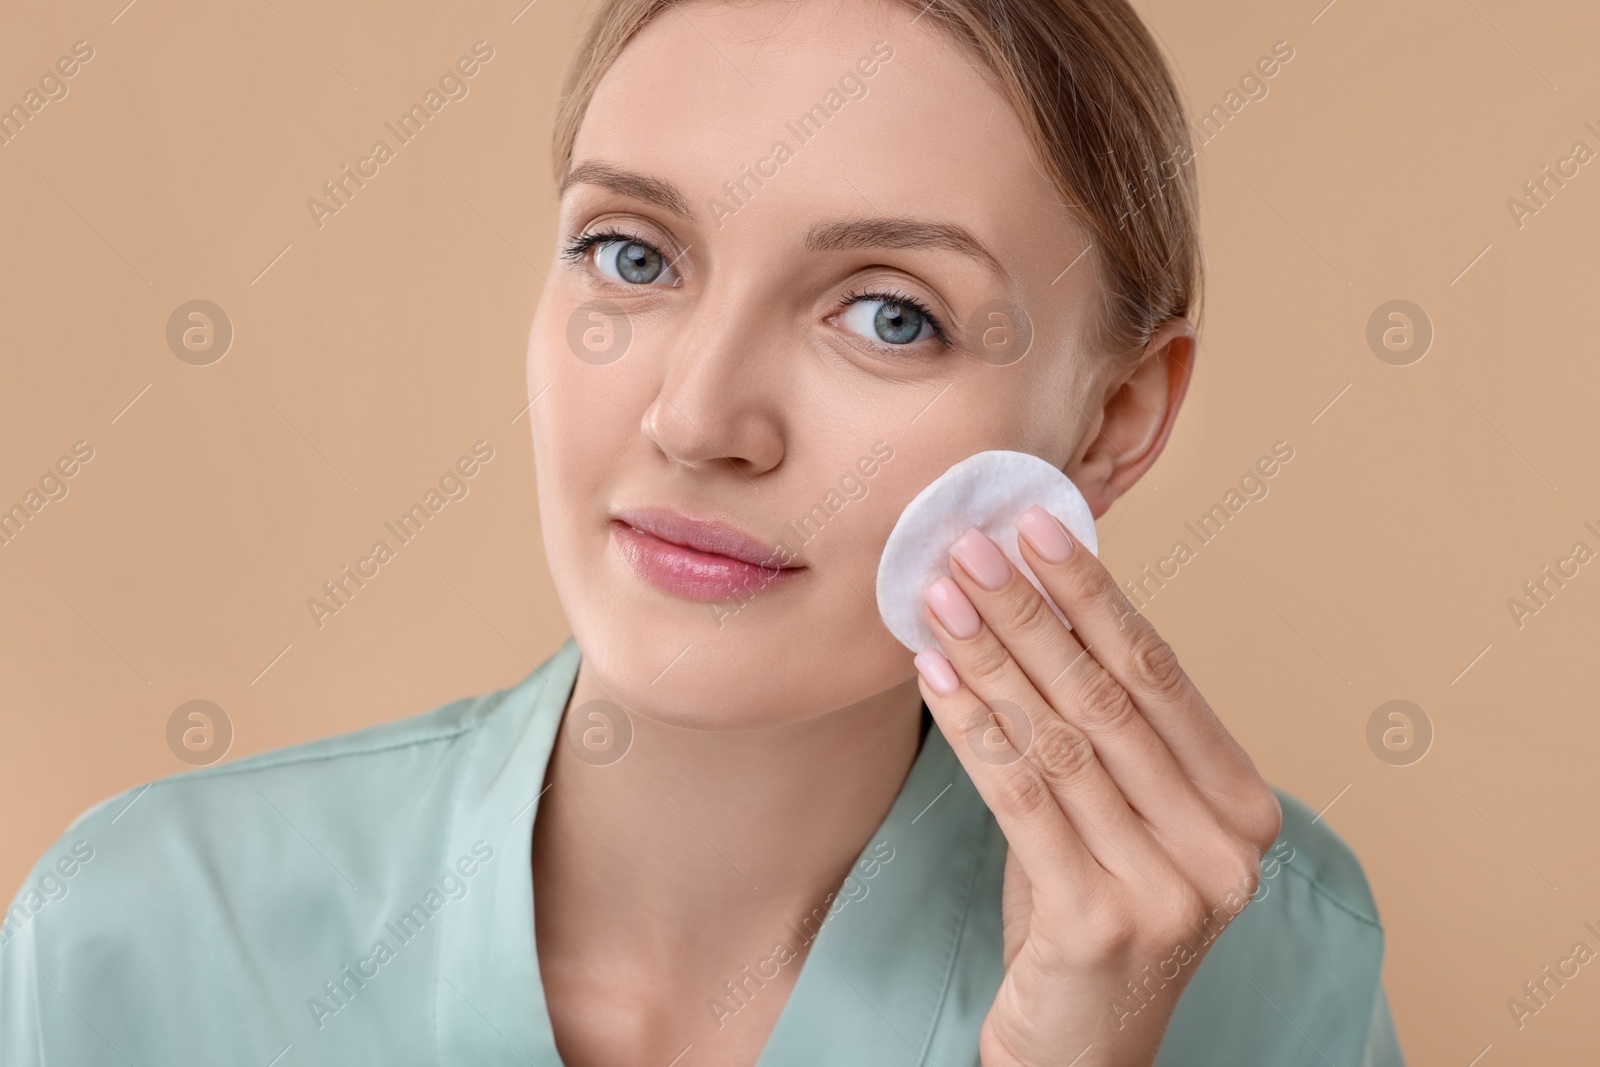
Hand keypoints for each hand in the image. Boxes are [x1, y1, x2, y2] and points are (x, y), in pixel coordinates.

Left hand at [911, 506, 1282, 1066]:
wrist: (1081, 1048)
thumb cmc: (1092, 916)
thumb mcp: (1117, 819)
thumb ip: (1100, 734)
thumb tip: (1034, 606)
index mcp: (1245, 808)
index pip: (1162, 675)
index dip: (1096, 594)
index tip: (1040, 527)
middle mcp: (1224, 848)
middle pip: (1109, 698)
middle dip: (1032, 612)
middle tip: (973, 544)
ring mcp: (1169, 888)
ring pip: (1061, 740)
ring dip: (992, 657)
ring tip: (941, 597)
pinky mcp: (1099, 921)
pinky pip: (1022, 797)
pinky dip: (973, 728)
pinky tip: (936, 677)